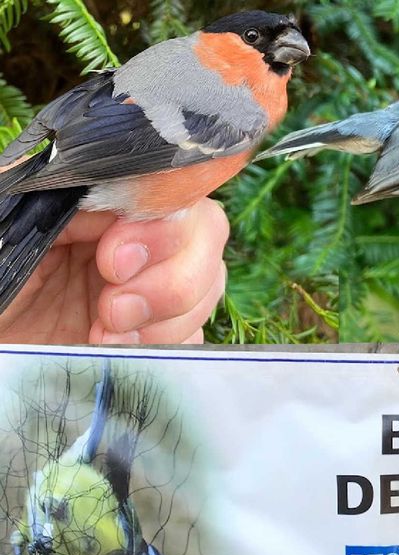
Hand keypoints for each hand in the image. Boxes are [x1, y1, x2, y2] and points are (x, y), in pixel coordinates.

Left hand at [0, 198, 228, 343]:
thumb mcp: (8, 233)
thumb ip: (53, 202)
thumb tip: (106, 198)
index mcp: (94, 201)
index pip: (170, 187)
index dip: (158, 224)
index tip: (112, 261)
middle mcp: (129, 236)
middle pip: (204, 233)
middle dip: (169, 277)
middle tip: (112, 310)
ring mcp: (147, 286)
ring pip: (208, 283)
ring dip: (165, 317)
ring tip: (104, 335)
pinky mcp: (153, 335)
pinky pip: (197, 332)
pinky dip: (167, 345)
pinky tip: (119, 351)